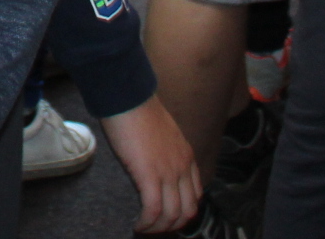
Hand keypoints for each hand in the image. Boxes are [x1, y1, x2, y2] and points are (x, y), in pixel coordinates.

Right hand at [99, 98, 201, 232]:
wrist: (128, 98)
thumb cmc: (138, 109)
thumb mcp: (162, 131)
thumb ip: (164, 149)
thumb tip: (151, 160)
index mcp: (187, 157)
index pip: (196, 194)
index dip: (183, 210)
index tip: (167, 214)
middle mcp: (182, 168)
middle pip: (188, 210)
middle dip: (173, 225)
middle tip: (156, 227)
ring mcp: (168, 173)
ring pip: (173, 215)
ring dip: (159, 228)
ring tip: (144, 229)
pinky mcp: (149, 175)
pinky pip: (154, 210)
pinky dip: (147, 222)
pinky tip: (137, 224)